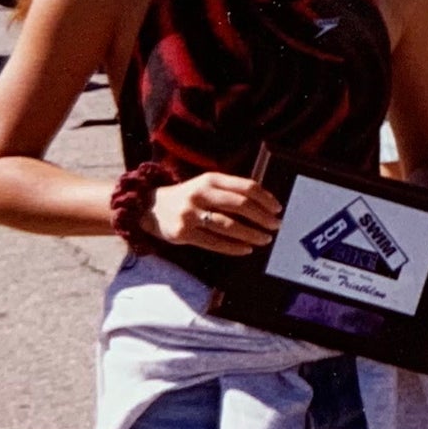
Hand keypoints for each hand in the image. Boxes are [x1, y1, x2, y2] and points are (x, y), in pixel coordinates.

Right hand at [149, 173, 280, 256]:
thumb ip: (230, 190)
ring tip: (265, 239)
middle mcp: (200, 194)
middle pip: (240, 205)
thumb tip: (265, 204)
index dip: (265, 198)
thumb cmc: (188, 197)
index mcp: (210, 179)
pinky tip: (246, 249)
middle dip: (262, 217)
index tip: (278, 209)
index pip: (246, 186)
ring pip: (229, 225)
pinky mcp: (182, 233)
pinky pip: (214, 242)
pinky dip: (234, 247)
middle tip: (276, 226)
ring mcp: (190, 214)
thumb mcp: (206, 185)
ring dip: (251, 234)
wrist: (149, 207)